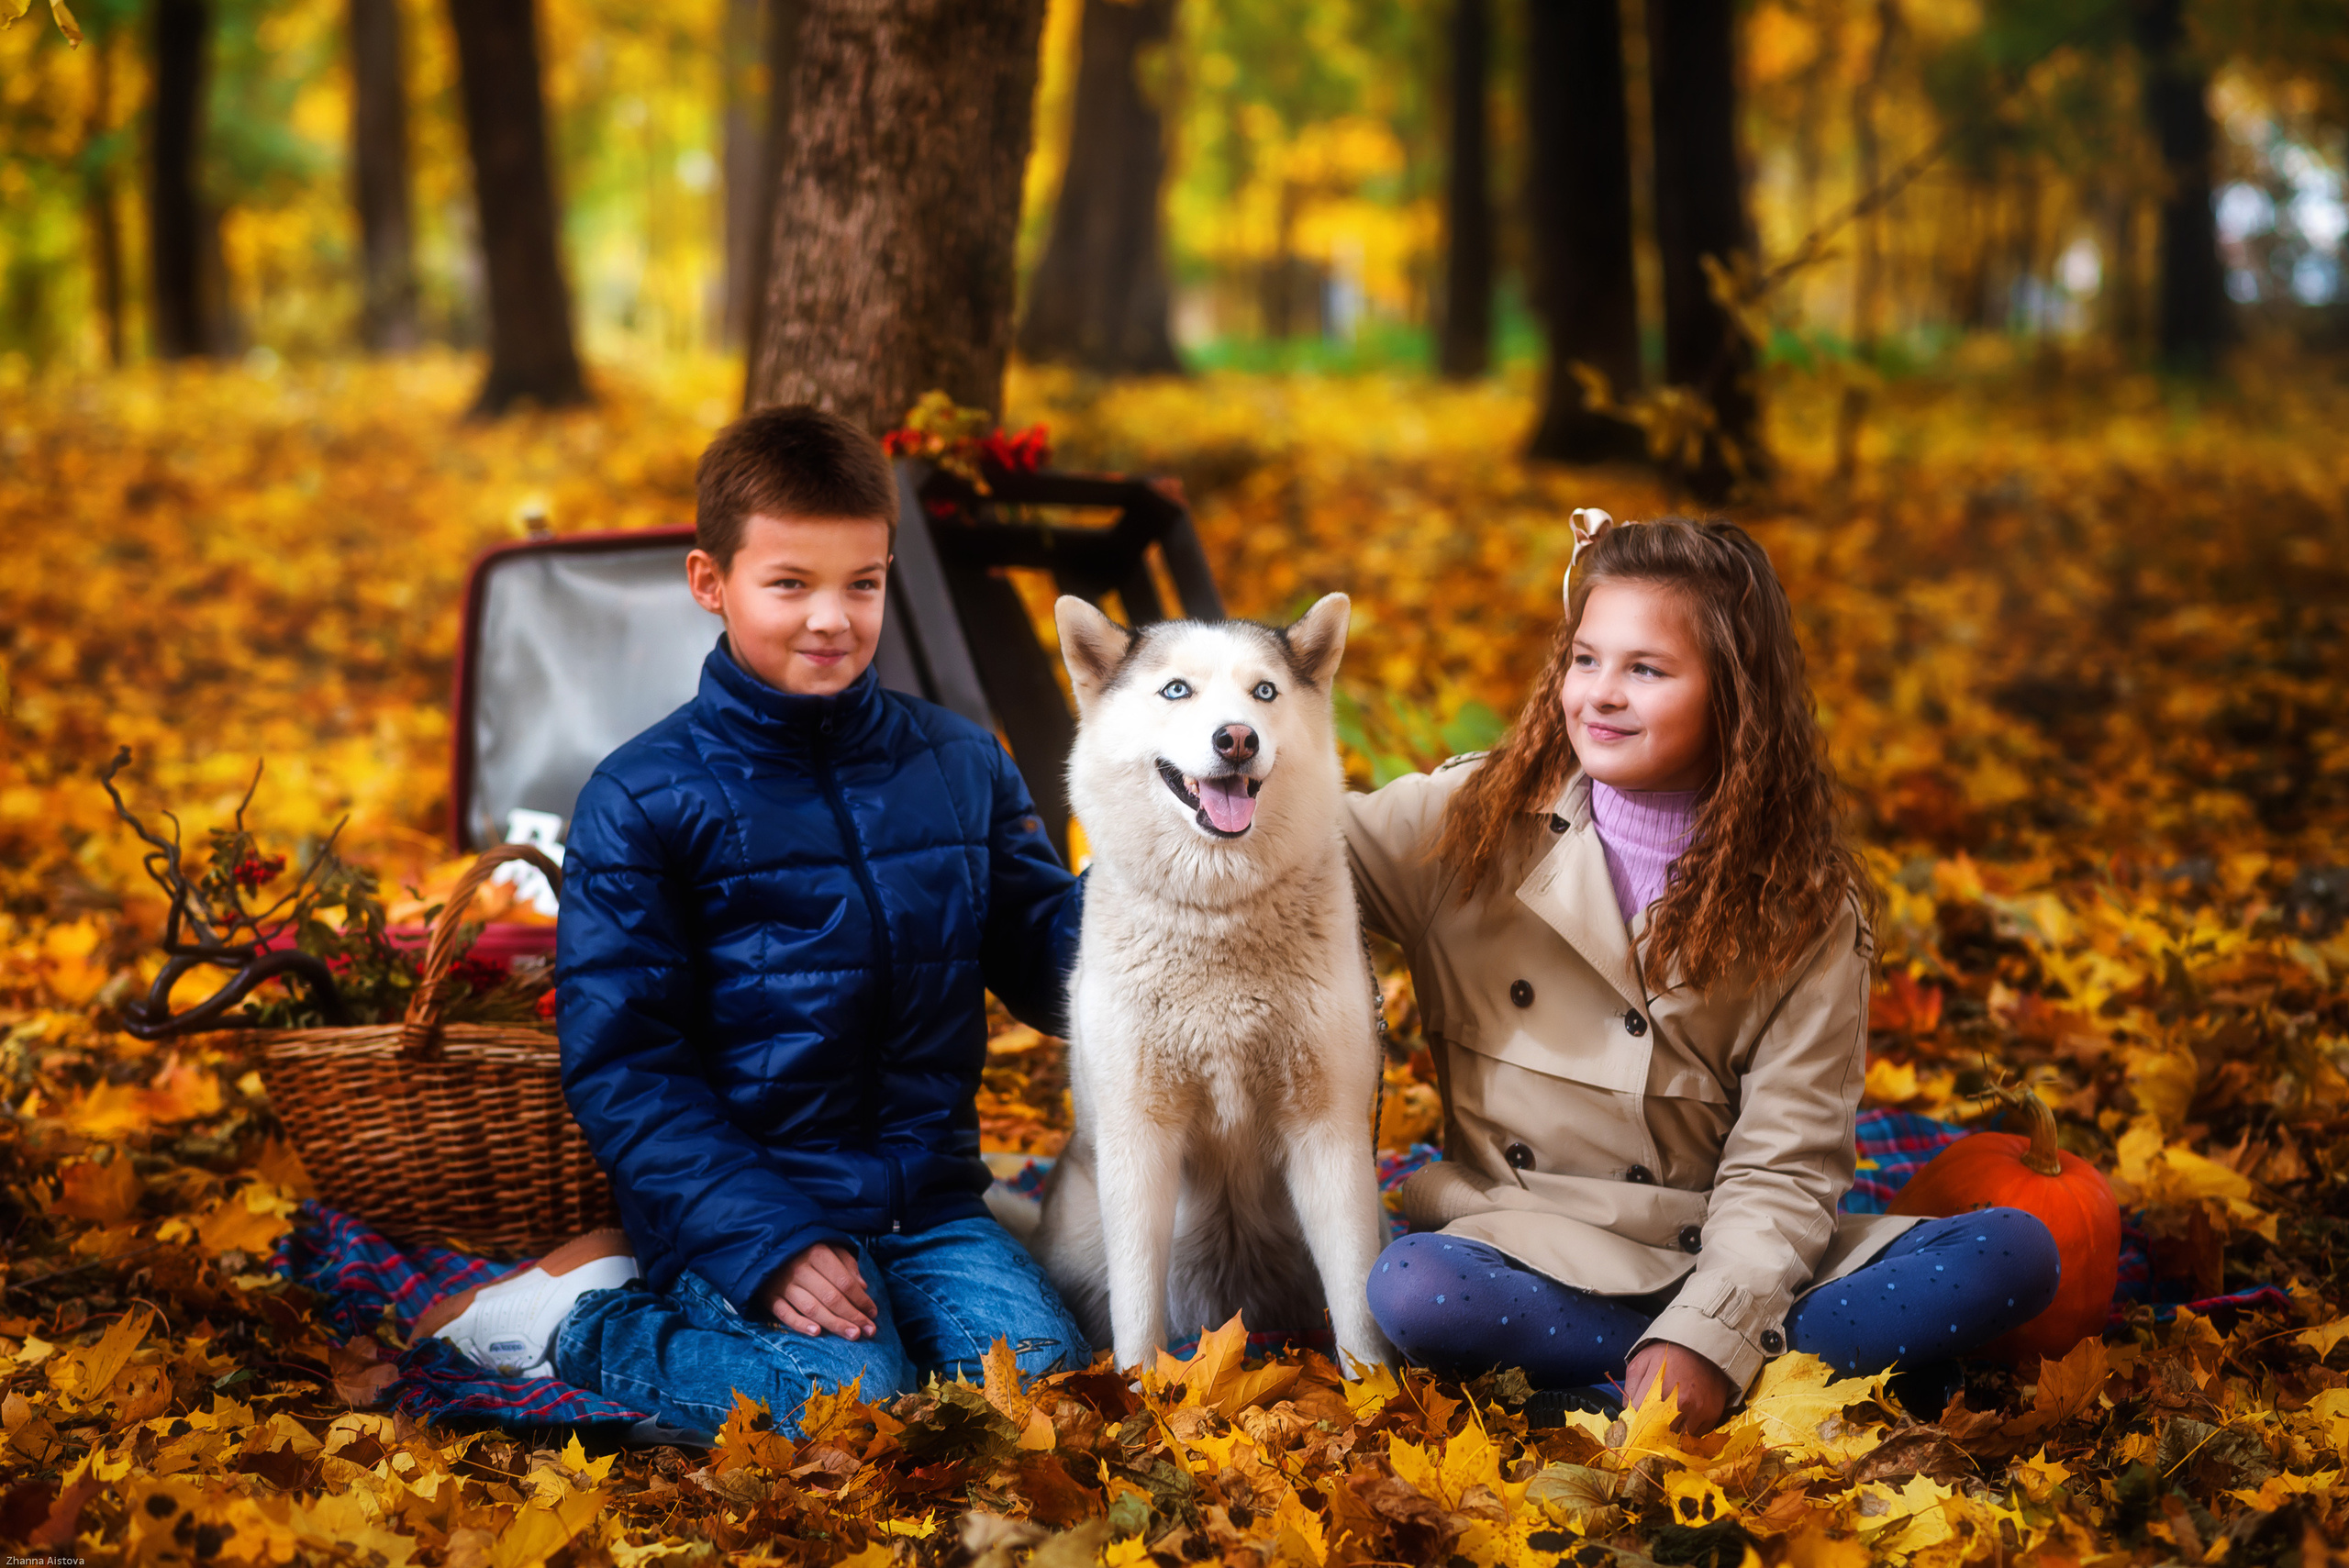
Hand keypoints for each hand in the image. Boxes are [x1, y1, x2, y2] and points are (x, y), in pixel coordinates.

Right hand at [761, 1242, 878, 1338]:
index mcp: (817, 1253)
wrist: (765, 1244)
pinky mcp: (768, 1296)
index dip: (861, 1299)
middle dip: (853, 1316)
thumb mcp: (829, 1245)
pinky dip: (800, 1324)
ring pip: (812, 1308)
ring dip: (834, 1323)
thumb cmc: (804, 1247)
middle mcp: (800, 1269)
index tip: (873, 1313)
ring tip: (853, 1335)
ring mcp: (783, 1284)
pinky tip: (817, 1332)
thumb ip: (847, 1264)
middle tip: (869, 1331)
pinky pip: (785, 1314)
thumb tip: (863, 1287)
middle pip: (831, 1298)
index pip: (844, 1282)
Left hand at [1622, 1340, 1732, 1433]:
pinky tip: (1688, 1412)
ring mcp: (1697, 1411)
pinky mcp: (1712, 1415)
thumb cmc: (1668, 1354)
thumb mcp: (1641, 1362)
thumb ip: (1629, 1388)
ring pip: (1678, 1436)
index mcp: (1656, 1391)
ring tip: (1673, 1411)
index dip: (1635, 1421)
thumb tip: (1626, 1412)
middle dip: (1654, 1428)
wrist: (1704, 1345)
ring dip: (1673, 1429)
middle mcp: (1678, 1404)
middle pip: (1659, 1433)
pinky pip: (1696, 1434)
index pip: (1639, 1421)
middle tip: (1654, 1417)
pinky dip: (1690, 1428)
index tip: (1636, 1420)